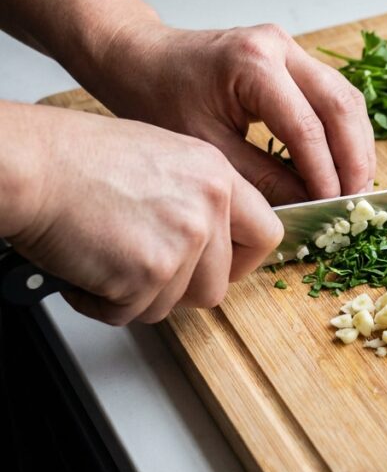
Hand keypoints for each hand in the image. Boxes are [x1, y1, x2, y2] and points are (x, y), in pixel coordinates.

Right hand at [7, 106, 282, 324]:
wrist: (33, 166)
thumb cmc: (76, 158)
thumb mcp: (161, 157)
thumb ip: (196, 197)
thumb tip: (212, 239)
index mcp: (216, 175)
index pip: (267, 233)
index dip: (242, 260)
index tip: (223, 267)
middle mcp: (208, 207)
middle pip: (219, 284)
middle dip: (178, 289)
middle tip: (141, 270)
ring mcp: (184, 241)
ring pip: (175, 304)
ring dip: (137, 296)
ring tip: (105, 260)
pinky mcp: (150, 273)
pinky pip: (132, 314)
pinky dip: (102, 302)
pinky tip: (85, 268)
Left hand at [91, 20, 375, 203]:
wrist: (141, 59)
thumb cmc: (158, 96)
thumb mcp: (206, 147)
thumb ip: (260, 177)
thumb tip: (306, 204)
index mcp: (253, 62)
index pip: (306, 126)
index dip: (324, 172)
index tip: (331, 207)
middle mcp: (280, 47)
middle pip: (340, 104)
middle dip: (354, 157)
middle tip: (356, 199)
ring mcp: (290, 48)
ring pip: (345, 97)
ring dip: (356, 144)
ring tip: (356, 186)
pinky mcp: (293, 59)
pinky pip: (333, 95)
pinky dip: (343, 131)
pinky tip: (343, 162)